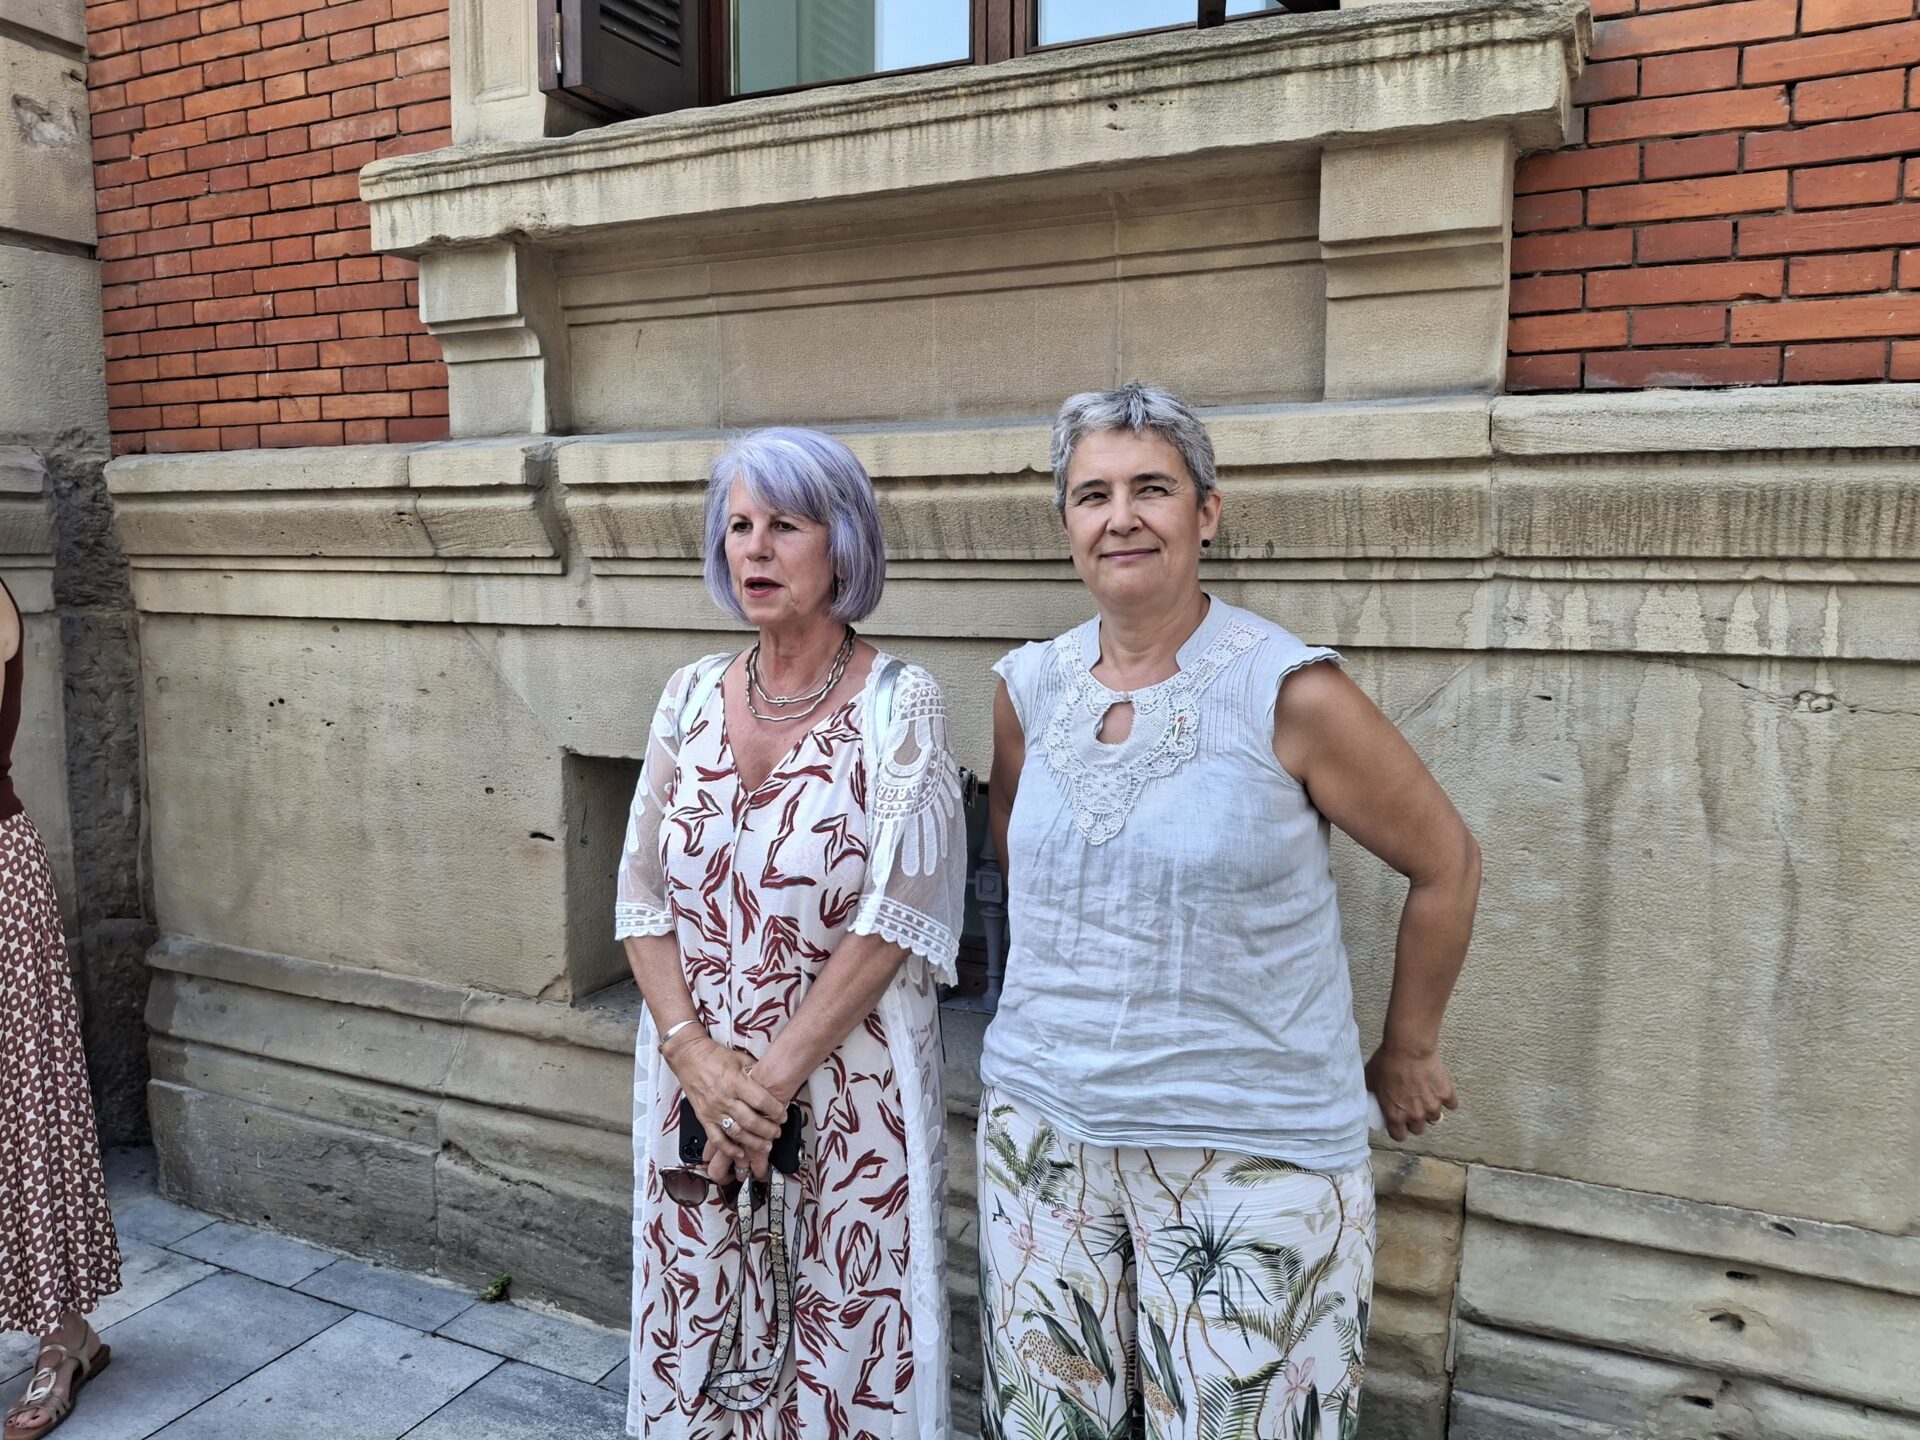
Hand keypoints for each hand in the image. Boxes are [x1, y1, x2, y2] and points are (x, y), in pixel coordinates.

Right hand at [666, 1036, 785, 1178]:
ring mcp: (713, 1110)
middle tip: (777, 1132)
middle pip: (750, 1120)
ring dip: (753, 1142)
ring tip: (766, 1146)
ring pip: (736, 1132)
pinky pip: (716, 1138)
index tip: (783, 1115)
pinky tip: (740, 1154)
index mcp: (735, 1081)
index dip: (775, 1110)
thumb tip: (773, 1083)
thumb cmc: (715, 1056)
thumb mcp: (740, 1058)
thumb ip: (756, 1072)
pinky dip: (728, 1149)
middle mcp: (724, 1098)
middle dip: (768, 1129)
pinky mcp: (704, 1118)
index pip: (760, 1100)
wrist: (689, 1057)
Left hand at [1365, 1042, 1458, 1141]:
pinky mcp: (1446, 1095)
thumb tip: (1366, 1096)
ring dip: (1430, 1110)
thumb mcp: (1370, 1079)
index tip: (1399, 1123)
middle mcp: (1415, 1115)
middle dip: (1415, 1120)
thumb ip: (1371, 1093)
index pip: (1399, 1136)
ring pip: (1435, 1118)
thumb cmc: (1387, 1061)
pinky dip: (1447, 1099)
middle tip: (1411, 1106)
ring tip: (1425, 1095)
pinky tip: (1439, 1090)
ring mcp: (1433, 1106)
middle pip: (1418, 1129)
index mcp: (1395, 1115)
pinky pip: (1451, 1105)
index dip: (1398, 1130)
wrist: (1408, 1047)